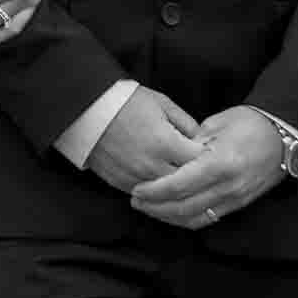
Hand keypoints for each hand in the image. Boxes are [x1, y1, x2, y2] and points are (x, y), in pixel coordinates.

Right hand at [85, 87, 202, 194]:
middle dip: (195, 175)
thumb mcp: (162, 103)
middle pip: (186, 182)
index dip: (208, 157)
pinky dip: (156, 192)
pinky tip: (161, 184)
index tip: (210, 153)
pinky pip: (147, 196)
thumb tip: (202, 140)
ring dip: (176, 187)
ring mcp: (136, 177)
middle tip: (200, 168)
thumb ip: (186, 123)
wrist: (88, 109)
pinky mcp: (121, 184)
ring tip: (182, 177)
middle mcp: (152, 164)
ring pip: (167, 194)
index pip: (200, 161)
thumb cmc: (126, 101)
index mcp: (166, 143)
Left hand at [131, 106, 288, 230]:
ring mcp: (235, 198)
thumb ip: (190, 144)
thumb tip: (169, 158)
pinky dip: (187, 219)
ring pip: (194, 218)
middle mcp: (227, 186)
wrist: (285, 135)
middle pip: (183, 207)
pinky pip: (208, 218)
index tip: (137, 189)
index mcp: (219, 163)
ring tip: (150, 208)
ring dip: (169, 217)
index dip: (154, 191)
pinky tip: (173, 213)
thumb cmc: (250, 122)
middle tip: (136, 201)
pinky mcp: (239, 204)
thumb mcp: (216, 124)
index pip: (178, 185)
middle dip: (155, 207)